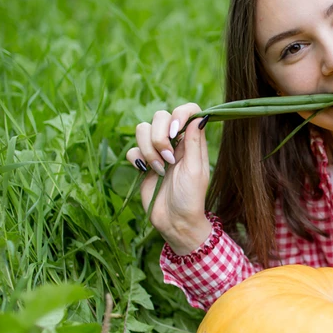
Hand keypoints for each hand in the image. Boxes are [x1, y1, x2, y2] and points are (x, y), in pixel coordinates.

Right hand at [126, 104, 212, 253]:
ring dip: (149, 149)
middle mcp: (175, 142)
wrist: (174, 221)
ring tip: (160, 169)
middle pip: (160, 116)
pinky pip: (132, 148)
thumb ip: (195, 143)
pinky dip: (137, 158)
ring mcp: (157, 151)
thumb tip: (199, 117)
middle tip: (169, 159)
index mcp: (192, 140)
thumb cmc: (191, 198)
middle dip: (160, 136)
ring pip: (142, 129)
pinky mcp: (143, 162)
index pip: (187, 111)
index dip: (179, 114)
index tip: (175, 131)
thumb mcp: (196, 170)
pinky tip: (146, 171)